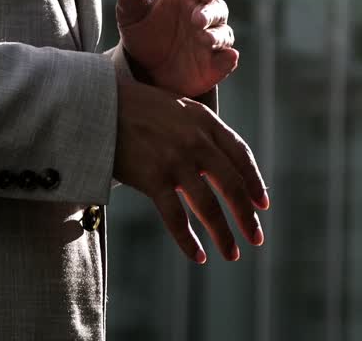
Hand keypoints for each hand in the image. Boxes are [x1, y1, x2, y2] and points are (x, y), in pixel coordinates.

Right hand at [112, 80, 269, 262]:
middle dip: (247, 216)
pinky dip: (188, 240)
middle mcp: (196, 141)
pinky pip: (176, 217)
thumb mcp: (179, 108)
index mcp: (206, 121)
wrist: (99, 105)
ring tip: (232, 253)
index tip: (262, 204)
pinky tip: (198, 255)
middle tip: (256, 238)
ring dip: (224, 234)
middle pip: (231, 185)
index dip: (254, 182)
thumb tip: (221, 163)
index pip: (240, 155)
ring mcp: (175, 161)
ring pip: (208, 206)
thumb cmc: (139, 108)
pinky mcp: (153, 178)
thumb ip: (201, 130)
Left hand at [117, 0, 238, 98]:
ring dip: (217, 36)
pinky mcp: (215, 64)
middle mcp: (206, 14)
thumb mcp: (131, 18)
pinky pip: (227, 60)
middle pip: (218, 9)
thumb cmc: (144, 33)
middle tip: (198, 19)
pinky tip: (229, 58)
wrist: (145, 68)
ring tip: (205, 39)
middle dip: (210, 13)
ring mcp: (213, 40)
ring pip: (224, 34)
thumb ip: (130, 2)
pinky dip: (229, 60)